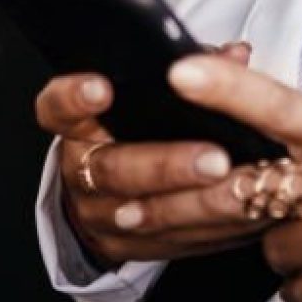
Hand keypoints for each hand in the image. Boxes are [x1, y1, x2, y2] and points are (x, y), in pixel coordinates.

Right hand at [34, 42, 267, 266]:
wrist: (102, 192)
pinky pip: (169, 242)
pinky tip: (244, 214)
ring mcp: (99, 214)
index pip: (57, 109)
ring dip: (196, 204)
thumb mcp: (144, 94)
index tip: (102, 87)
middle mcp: (80, 170)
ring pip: (142, 214)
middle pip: (113, 169)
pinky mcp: (123, 247)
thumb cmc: (132, 127)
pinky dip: (210, 229)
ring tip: (236, 188)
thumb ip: (187, 71)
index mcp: (78, 125)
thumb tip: (235, 55)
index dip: (74, 98)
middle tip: (215, 158)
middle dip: (167, 165)